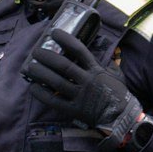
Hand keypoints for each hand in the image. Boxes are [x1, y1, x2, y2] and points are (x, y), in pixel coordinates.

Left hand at [24, 27, 142, 151]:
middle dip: (47, 57)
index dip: (65, 40)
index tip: (54, 33)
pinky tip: (33, 87)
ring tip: (29, 67)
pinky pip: (54, 101)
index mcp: (96, 70)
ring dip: (40, 73)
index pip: (79, 50)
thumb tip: (101, 53)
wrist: (122, 118)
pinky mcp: (74, 110)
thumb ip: (108, 64)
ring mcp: (80, 96)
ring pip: (56, 82)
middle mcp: (87, 81)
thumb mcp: (117, 75)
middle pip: (63, 65)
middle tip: (36, 52)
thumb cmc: (119, 95)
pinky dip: (42, 94)